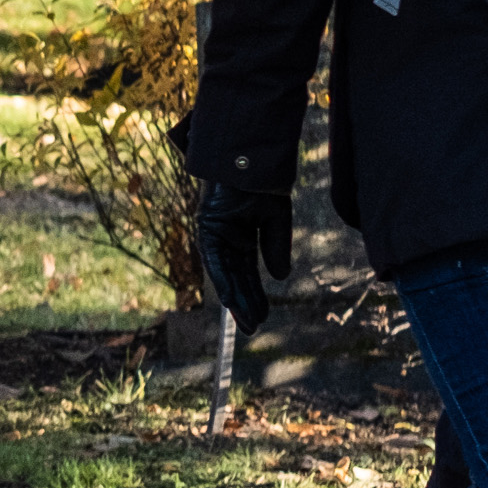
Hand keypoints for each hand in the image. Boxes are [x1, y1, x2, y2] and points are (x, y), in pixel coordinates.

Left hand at [193, 181, 291, 336]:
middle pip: (236, 278)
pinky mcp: (206, 227)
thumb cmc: (262, 184)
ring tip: (246, 322)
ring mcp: (215, 234)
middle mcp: (226, 238)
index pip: (247, 273)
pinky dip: (223, 279)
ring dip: (235, 298)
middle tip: (252, 328)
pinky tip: (231, 299)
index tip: (261, 317)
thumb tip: (281, 278)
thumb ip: (275, 247)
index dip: (254, 295)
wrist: (251, 158)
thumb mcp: (276, 220)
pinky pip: (215, 258)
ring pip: (226, 273)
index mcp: (242, 236)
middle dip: (244, 304)